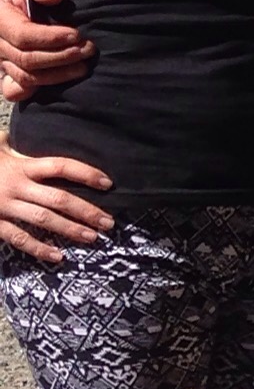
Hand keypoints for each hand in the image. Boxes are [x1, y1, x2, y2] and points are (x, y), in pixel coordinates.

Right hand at [0, 0, 94, 102]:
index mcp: (0, 15)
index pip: (23, 35)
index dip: (51, 39)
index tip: (78, 36)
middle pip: (26, 59)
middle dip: (60, 57)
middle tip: (88, 50)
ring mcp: (1, 58)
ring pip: (26, 76)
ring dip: (57, 74)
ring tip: (84, 66)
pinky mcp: (9, 70)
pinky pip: (15, 89)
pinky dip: (31, 92)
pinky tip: (56, 85)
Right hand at [0, 132, 113, 263]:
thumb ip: (12, 143)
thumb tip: (25, 132)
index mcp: (20, 165)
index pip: (60, 166)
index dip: (86, 173)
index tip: (108, 183)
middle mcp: (15, 185)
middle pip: (59, 198)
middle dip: (87, 211)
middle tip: (110, 223)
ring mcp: (4, 205)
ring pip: (44, 220)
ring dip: (71, 230)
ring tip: (93, 238)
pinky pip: (18, 238)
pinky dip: (39, 248)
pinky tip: (58, 256)